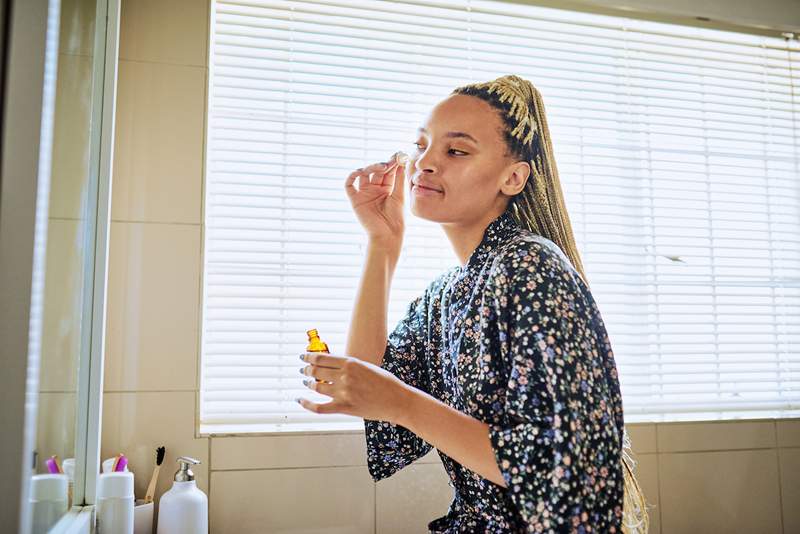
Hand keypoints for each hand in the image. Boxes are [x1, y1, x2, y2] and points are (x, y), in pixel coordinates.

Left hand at [297, 352, 411, 423]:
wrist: (398, 400)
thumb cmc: (386, 383)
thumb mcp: (367, 367)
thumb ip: (350, 366)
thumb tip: (333, 366)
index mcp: (351, 363)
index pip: (322, 358)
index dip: (309, 357)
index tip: (303, 357)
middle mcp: (345, 376)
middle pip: (316, 371)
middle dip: (307, 370)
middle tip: (303, 370)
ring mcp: (344, 392)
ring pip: (317, 387)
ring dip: (309, 384)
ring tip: (307, 383)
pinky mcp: (345, 408)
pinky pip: (319, 407)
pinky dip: (307, 404)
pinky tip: (300, 400)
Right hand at [344, 152, 407, 246]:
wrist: (387, 234)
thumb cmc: (396, 218)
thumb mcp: (399, 195)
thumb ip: (398, 179)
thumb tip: (401, 161)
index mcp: (386, 188)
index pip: (388, 171)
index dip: (392, 162)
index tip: (398, 154)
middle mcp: (374, 189)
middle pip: (376, 171)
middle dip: (383, 163)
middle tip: (390, 160)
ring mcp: (364, 193)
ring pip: (363, 174)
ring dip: (371, 167)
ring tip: (381, 167)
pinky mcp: (355, 200)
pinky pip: (349, 185)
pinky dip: (352, 176)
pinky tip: (360, 171)